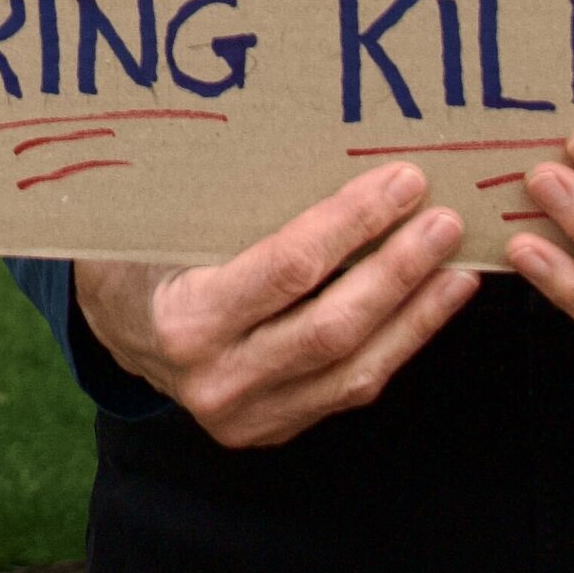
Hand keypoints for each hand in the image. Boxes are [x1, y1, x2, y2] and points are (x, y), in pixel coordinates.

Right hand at [69, 163, 475, 448]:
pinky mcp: (274, 428)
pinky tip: (429, 305)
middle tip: (445, 220)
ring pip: (354, 369)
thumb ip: (230, 203)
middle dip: (398, 269)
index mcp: (184, 322)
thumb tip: (323, 144)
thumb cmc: (144, 256)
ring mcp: (248, 416)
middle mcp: (217, 381)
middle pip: (332, 326)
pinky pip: (350, 389)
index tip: (401, 183)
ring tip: (458, 266)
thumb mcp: (165, 223)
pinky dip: (398, 344)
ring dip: (416, 314)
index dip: (353, 224)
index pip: (289, 269)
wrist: (115, 330)